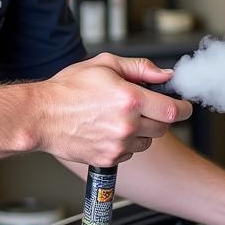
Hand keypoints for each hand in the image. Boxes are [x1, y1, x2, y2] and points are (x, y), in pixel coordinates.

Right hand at [37, 54, 192, 166]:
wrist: (40, 116)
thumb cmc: (68, 89)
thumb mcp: (105, 64)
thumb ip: (140, 68)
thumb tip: (165, 75)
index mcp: (130, 99)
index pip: (174, 111)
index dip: (183, 108)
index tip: (183, 106)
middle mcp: (127, 125)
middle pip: (163, 127)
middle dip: (159, 117)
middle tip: (144, 107)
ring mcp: (118, 145)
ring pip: (147, 142)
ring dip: (142, 132)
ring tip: (120, 118)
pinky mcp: (108, 159)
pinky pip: (129, 154)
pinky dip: (125, 145)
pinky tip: (107, 131)